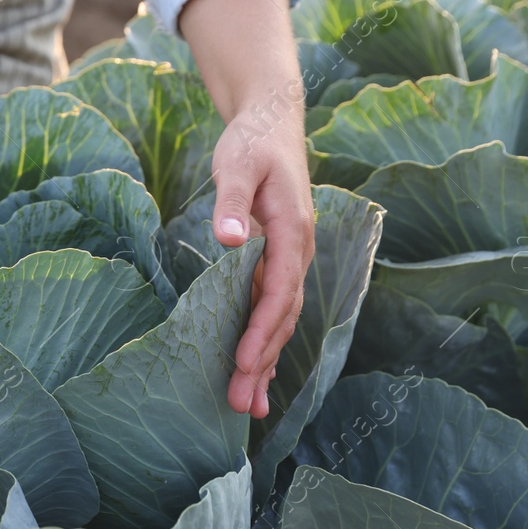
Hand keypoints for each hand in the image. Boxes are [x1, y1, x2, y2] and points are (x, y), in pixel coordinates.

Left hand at [179, 0, 315, 419]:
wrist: (272, 122)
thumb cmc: (252, 143)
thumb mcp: (238, 165)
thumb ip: (232, 202)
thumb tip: (230, 239)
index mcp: (293, 233)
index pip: (280, 292)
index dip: (263, 330)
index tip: (244, 363)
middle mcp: (297, 252)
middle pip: (282, 317)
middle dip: (263, 362)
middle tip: (241, 404)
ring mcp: (289, 260)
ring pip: (279, 320)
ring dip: (265, 362)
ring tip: (248, 407)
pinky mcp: (275, 261)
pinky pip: (271, 309)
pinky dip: (263, 342)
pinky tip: (254, 374)